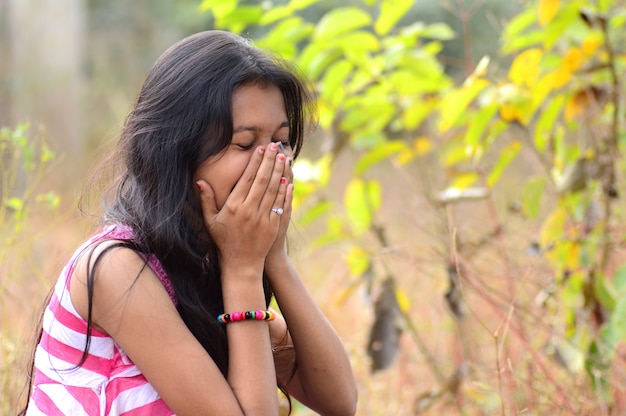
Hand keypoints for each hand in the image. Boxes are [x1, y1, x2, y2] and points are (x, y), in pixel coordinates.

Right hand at [196, 144, 288, 272]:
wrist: (241, 263)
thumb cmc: (224, 240)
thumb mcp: (210, 221)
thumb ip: (205, 200)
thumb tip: (200, 182)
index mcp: (234, 206)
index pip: (247, 179)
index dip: (255, 162)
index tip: (261, 149)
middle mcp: (249, 210)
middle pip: (263, 180)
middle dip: (270, 161)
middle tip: (276, 146)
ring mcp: (262, 218)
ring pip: (274, 190)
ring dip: (280, 172)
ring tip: (285, 157)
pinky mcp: (273, 226)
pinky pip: (281, 204)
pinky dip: (285, 191)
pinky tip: (288, 179)